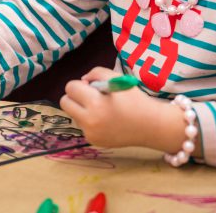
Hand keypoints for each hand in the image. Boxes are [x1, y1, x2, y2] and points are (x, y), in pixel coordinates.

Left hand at [59, 67, 189, 150]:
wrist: (150, 125)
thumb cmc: (134, 99)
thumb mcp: (116, 78)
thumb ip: (96, 73)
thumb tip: (82, 80)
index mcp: (95, 103)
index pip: (71, 88)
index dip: (80, 84)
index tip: (91, 86)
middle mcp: (89, 121)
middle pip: (65, 103)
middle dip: (74, 96)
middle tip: (90, 96)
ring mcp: (90, 134)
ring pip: (73, 115)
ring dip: (82, 109)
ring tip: (102, 109)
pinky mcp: (93, 142)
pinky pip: (83, 126)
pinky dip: (89, 121)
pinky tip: (105, 120)